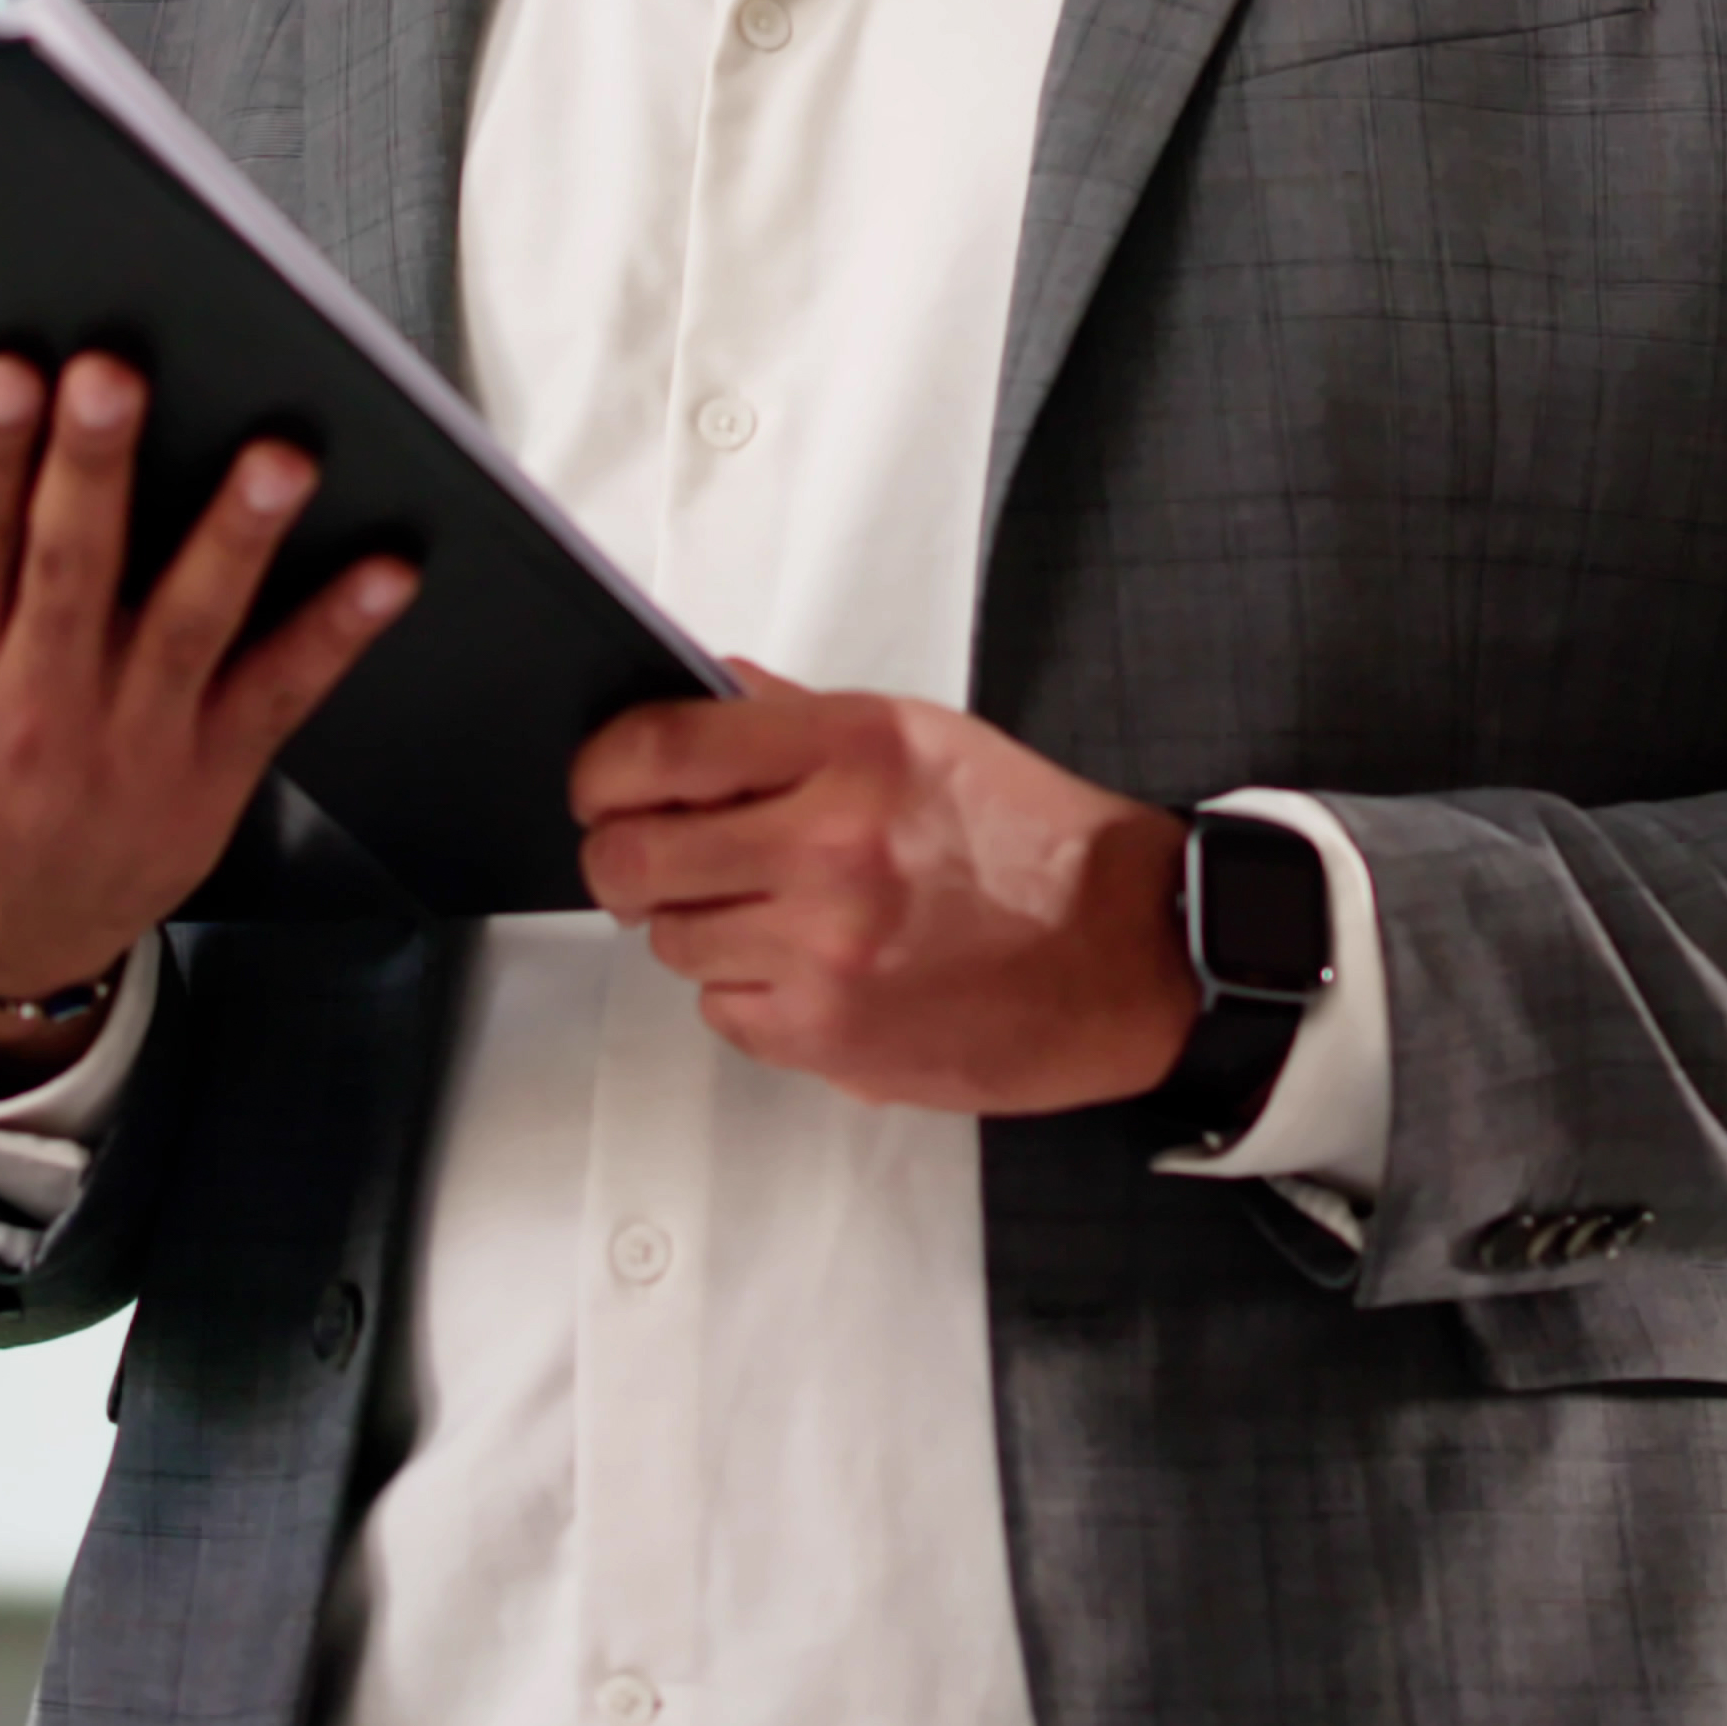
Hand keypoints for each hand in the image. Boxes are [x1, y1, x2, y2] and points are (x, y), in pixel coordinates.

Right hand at [0, 351, 410, 1090]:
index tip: (9, 374)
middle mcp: (37, 700)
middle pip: (71, 571)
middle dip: (94, 472)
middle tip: (117, 377)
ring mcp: (135, 735)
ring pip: (190, 623)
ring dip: (237, 537)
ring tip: (279, 458)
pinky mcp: (214, 765)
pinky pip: (283, 689)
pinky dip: (338, 630)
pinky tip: (389, 567)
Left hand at [572, 667, 1193, 1115]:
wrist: (1127, 953)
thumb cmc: (1033, 843)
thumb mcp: (921, 736)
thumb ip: (795, 717)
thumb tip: (699, 690)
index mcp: (852, 750)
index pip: (657, 749)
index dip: (600, 772)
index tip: (599, 785)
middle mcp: (831, 846)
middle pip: (633, 859)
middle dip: (624, 859)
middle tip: (651, 859)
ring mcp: (826, 949)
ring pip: (672, 942)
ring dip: (701, 927)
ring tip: (773, 913)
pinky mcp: (830, 1035)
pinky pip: (722, 1012)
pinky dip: (748, 993)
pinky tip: (812, 969)